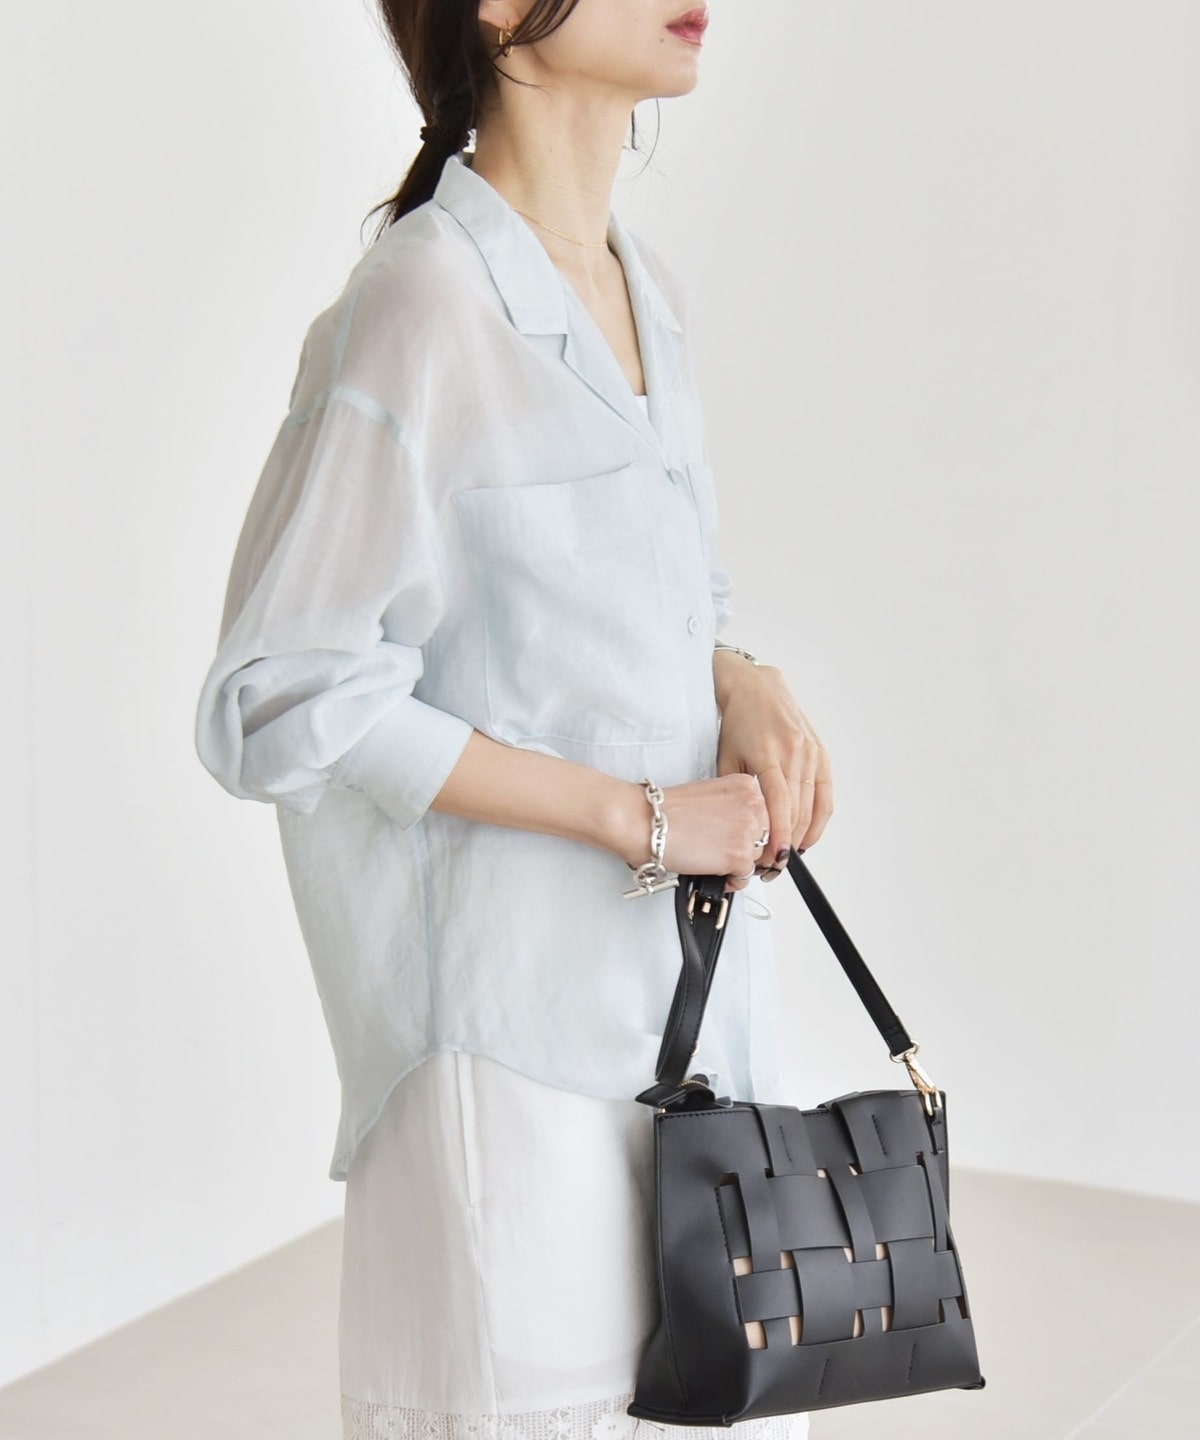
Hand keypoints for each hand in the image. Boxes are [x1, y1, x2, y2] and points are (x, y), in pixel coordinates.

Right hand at [610, 774, 771, 892]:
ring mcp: (749, 830)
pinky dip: (733, 880)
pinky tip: (716, 872)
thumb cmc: (668, 810)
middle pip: (766, 836)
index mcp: (747, 785)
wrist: (646, 822)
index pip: (766, 815)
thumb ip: (734, 809)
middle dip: (747, 847)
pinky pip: (747, 877)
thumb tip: (745, 831)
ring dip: (739, 864)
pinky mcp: (740, 855)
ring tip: (715, 859)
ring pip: (758, 858)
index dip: (751, 831)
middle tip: (723, 850)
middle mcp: (754, 804)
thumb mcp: (711, 796)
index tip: (738, 837)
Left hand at [712, 652, 832, 877]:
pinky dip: (819, 820)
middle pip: (798, 810)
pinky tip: (808, 836)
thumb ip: (737, 790)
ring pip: (812, 806)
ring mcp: (811, 753)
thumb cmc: (737, 722)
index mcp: (768, 754)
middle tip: (772, 864)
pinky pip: (825, 795)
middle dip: (787, 842)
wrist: (756, 688)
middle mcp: (794, 753)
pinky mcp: (821, 753)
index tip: (774, 858)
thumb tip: (743, 827)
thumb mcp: (726, 756)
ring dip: (802, 836)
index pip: (779, 804)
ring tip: (787, 855)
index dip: (779, 835)